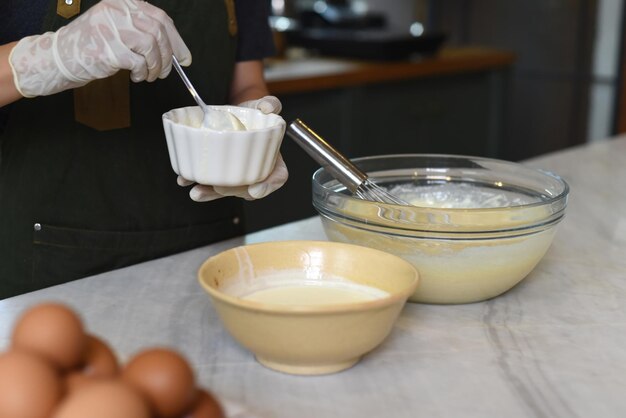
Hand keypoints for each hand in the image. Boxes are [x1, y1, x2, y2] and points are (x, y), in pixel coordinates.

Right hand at [9, 0, 190, 96]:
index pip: (160, 18)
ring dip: (156, 67)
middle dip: (168, 56)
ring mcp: (113, 29)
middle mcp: (118, 11)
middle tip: (164, 71)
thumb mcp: (117, 27)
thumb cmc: (92, 45)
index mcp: (123, 2)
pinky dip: (143, 73)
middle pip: (159, 32)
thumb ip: (143, 31)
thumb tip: (177, 51)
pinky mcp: (110, 49)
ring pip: (152, 47)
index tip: (184, 57)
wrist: (61, 57)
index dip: (176, 40)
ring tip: (149, 75)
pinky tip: (136, 76)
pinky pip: (139, 63)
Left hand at [179, 95, 288, 201]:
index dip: (268, 186)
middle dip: (233, 192)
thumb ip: (270, 103)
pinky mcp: (219, 171)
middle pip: (249, 189)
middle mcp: (255, 170)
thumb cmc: (252, 113)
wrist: (234, 112)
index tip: (255, 190)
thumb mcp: (262, 106)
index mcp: (271, 157)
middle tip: (220, 187)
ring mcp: (236, 173)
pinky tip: (184, 180)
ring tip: (196, 192)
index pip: (277, 176)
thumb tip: (267, 107)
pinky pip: (210, 183)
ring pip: (228, 190)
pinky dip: (196, 183)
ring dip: (211, 194)